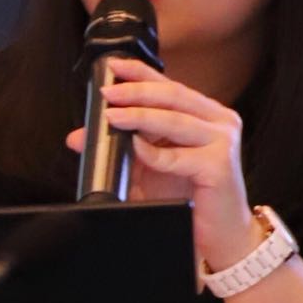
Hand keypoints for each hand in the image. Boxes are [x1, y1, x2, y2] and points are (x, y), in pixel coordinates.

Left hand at [66, 56, 262, 269]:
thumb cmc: (191, 198)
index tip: (113, 66)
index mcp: (206, 114)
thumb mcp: (150, 167)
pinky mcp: (220, 166)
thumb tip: (79, 137)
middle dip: (136, 92)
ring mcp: (222, 142)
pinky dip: (153, 152)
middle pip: (173, 96)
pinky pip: (178, 156)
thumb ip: (120, 148)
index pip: (170, 86)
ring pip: (175, 120)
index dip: (141, 73)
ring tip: (112, 116)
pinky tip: (135, 147)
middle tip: (108, 93)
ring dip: (139, 116)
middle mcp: (219, 121)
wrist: (223, 236)